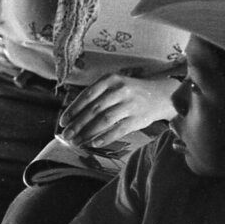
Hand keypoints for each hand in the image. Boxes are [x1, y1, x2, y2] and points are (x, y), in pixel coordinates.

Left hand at [58, 73, 176, 148]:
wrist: (161, 95)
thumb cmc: (131, 91)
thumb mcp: (115, 85)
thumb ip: (97, 96)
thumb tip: (73, 115)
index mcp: (110, 79)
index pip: (87, 95)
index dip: (73, 110)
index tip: (62, 122)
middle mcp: (120, 90)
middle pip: (94, 109)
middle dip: (77, 124)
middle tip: (66, 135)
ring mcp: (130, 105)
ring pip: (104, 120)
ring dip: (88, 133)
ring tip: (77, 142)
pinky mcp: (138, 119)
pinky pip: (118, 130)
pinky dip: (105, 138)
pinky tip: (94, 143)